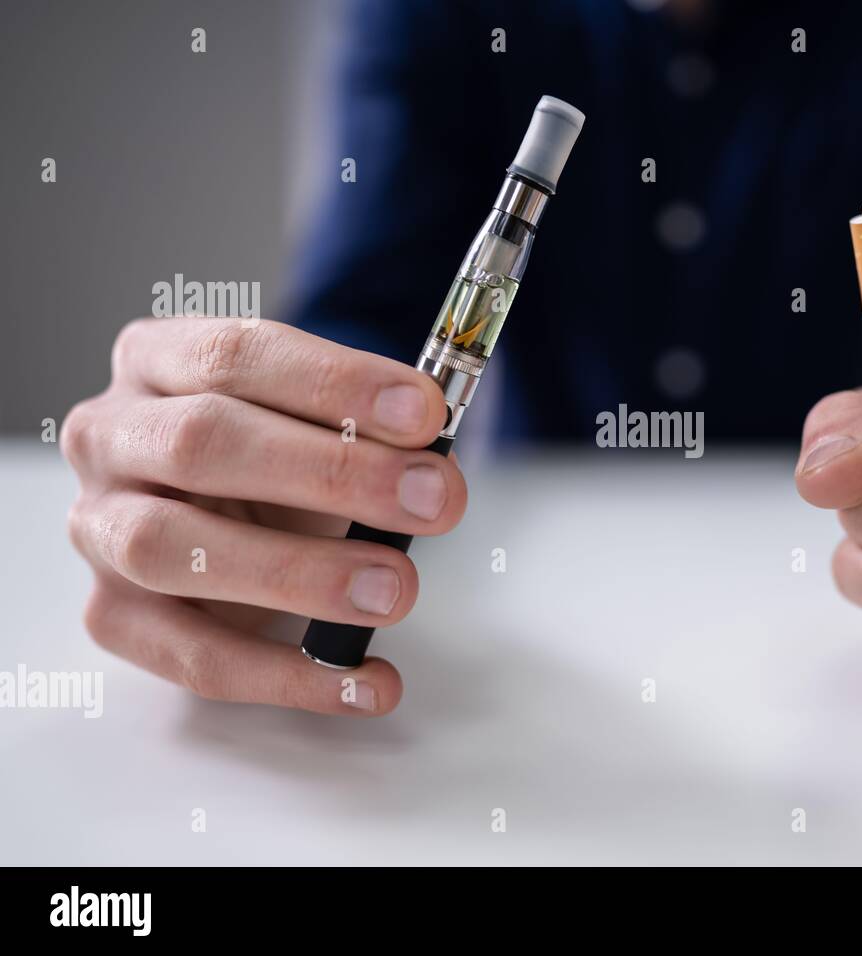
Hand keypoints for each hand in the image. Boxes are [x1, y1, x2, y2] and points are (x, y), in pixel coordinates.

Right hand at [63, 317, 466, 715]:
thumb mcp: (322, 422)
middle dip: (331, 474)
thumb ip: (370, 431)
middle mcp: (110, 436)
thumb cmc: (285, 455)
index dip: (335, 385)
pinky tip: (368, 682)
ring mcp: (98, 529)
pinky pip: (194, 658)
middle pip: (202, 444)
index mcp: (157, 358)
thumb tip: (432, 466)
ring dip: (300, 576)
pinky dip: (290, 677)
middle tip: (433, 501)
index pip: (236, 356)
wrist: (236, 513)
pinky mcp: (113, 615)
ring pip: (174, 550)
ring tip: (397, 590)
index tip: (425, 416)